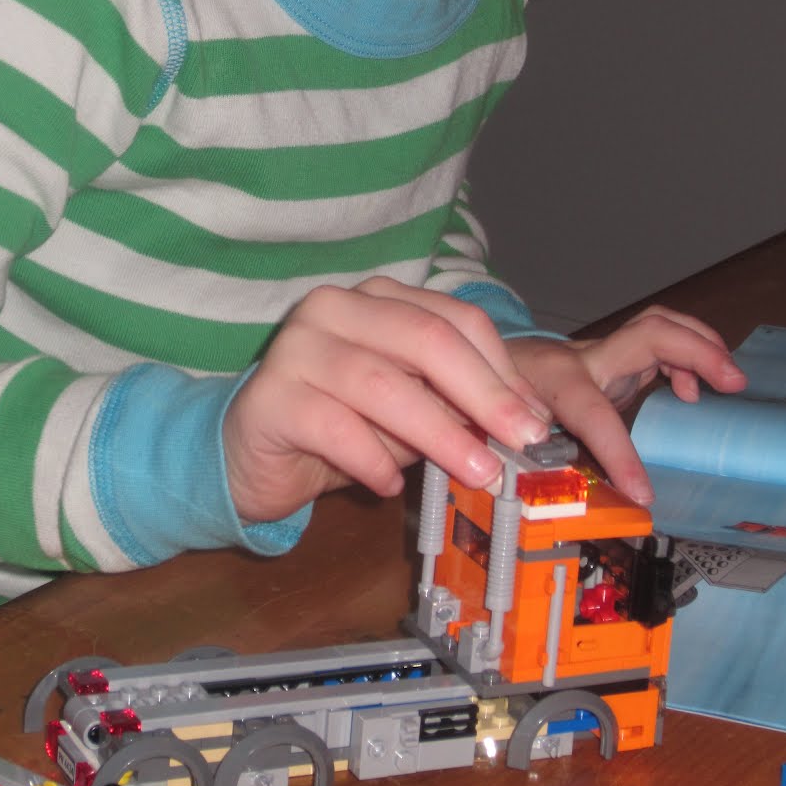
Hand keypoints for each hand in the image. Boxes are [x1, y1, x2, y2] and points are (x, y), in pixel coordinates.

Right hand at [223, 278, 552, 522]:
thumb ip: (454, 404)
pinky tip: (389, 486)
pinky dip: (372, 459)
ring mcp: (297, 347)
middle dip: (483, 394)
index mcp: (377, 299)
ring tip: (476, 472)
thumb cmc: (339, 425)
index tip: (536, 420)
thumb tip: (525, 423)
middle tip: (522, 441)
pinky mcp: (269, 396)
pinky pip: (334, 428)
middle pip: (425, 339)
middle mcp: (334, 308)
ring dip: (439, 433)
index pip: (454, 320)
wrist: (249, 452)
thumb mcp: (408, 410)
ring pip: (383, 384)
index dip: (502, 369)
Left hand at [507, 307, 745, 504]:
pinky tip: (692, 392)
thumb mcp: (493, 434)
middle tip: (735, 382)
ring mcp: (597, 352)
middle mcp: (579, 357)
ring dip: (699, 344)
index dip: (619, 453)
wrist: (471, 361)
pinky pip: (657, 342)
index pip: (592, 411)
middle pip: (647, 333)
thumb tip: (529, 506)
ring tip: (730, 380)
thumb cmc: (485, 401)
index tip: (644, 495)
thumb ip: (516, 465)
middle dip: (694, 350)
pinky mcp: (610, 357)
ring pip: (656, 326)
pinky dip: (686, 358)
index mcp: (549, 382)